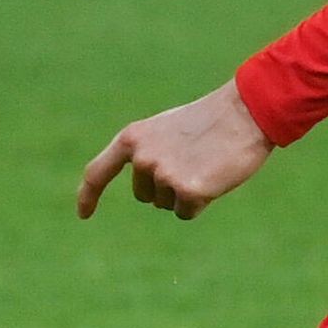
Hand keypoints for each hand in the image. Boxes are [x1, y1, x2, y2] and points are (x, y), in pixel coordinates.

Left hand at [76, 79, 271, 220]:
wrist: (244, 113)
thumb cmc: (208, 120)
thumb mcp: (166, 129)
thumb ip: (147, 151)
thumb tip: (143, 181)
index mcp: (132, 138)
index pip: (98, 172)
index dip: (88, 195)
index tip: (83, 214)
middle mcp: (142, 158)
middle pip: (144, 196)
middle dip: (166, 187)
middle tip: (192, 160)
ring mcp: (163, 175)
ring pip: (167, 205)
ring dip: (185, 193)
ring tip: (204, 164)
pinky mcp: (187, 191)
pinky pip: (186, 212)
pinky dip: (200, 203)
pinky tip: (213, 178)